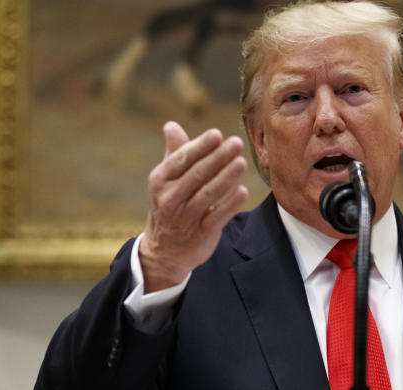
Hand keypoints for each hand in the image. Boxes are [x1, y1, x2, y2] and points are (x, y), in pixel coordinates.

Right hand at [140, 121, 248, 291]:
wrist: (164, 251)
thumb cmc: (169, 206)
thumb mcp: (165, 182)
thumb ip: (174, 154)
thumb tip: (171, 125)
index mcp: (160, 181)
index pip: (182, 159)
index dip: (200, 146)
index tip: (217, 134)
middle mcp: (170, 199)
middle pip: (197, 174)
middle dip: (218, 157)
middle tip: (236, 143)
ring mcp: (185, 218)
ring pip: (209, 194)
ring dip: (227, 177)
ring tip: (242, 162)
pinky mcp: (200, 234)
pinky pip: (218, 216)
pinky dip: (231, 204)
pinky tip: (243, 191)